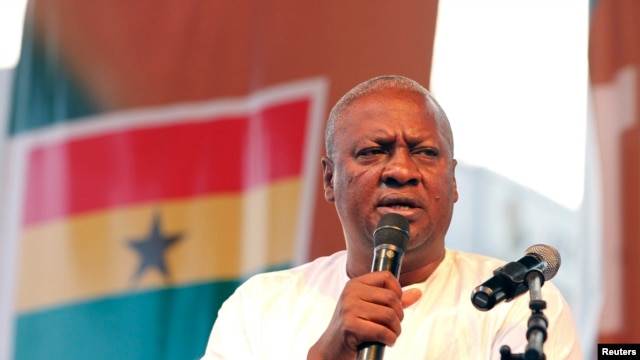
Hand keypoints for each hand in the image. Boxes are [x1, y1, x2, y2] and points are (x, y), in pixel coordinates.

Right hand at [307, 271, 421, 359]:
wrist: (332, 348)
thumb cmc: (353, 327)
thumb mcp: (370, 308)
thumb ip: (393, 300)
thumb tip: (417, 292)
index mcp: (355, 284)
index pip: (386, 277)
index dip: (397, 291)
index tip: (395, 305)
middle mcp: (351, 293)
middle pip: (391, 298)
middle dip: (399, 315)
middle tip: (393, 325)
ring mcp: (349, 309)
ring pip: (389, 315)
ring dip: (395, 330)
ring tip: (390, 334)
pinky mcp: (350, 326)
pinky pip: (382, 331)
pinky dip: (390, 339)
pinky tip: (385, 341)